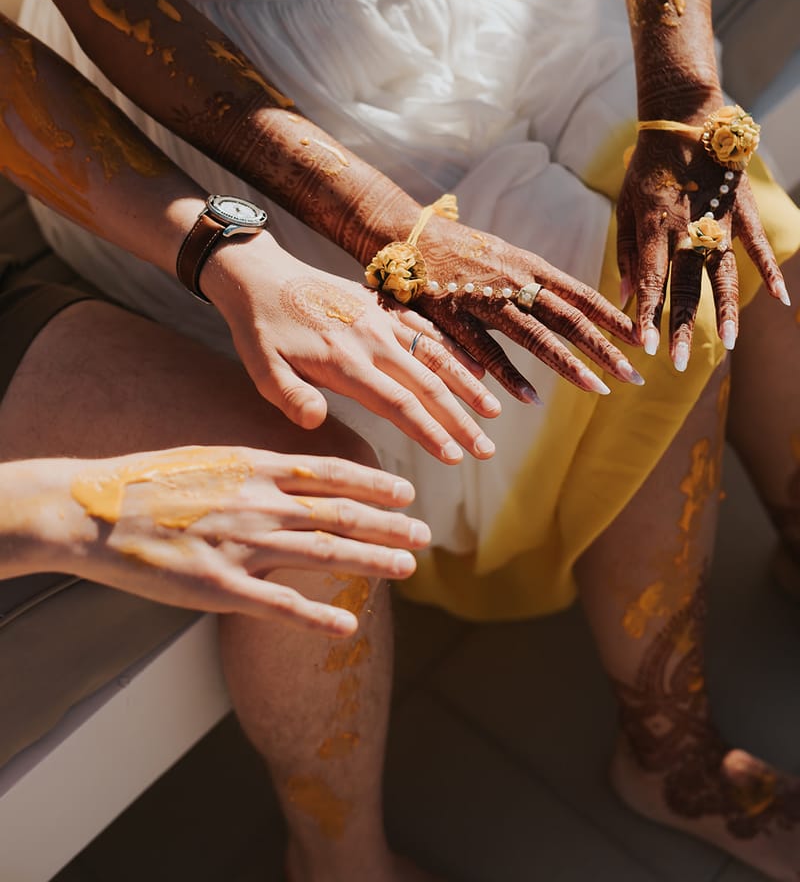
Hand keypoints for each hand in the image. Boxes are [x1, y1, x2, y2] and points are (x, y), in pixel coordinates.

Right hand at [31, 446, 430, 635]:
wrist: (95, 510)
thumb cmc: (148, 483)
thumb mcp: (210, 457)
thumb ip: (254, 469)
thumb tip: (290, 475)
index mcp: (256, 467)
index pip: (331, 474)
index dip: (375, 485)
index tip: (406, 493)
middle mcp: (259, 502)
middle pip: (340, 513)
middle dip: (389, 525)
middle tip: (425, 535)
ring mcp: (242, 544)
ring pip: (324, 552)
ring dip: (372, 561)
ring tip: (408, 569)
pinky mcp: (220, 586)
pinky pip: (279, 605)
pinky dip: (318, 616)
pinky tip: (348, 627)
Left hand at [204, 236, 501, 464]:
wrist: (257, 274)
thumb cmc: (258, 329)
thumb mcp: (260, 368)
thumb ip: (290, 397)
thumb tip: (318, 422)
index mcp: (345, 361)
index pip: (399, 404)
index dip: (431, 432)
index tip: (455, 457)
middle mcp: (371, 339)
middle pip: (428, 384)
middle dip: (461, 420)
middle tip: (487, 451)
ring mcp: (380, 319)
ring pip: (435, 354)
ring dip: (467, 385)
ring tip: (495, 412)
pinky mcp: (379, 305)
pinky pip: (424, 328)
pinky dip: (452, 348)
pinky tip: (475, 366)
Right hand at [408, 218, 641, 401]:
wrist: (407, 233)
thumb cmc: (459, 249)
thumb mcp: (505, 259)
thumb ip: (534, 284)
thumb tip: (570, 310)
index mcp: (530, 267)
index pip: (582, 295)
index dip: (615, 317)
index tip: (644, 338)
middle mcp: (515, 282)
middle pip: (569, 318)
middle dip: (605, 348)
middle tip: (636, 375)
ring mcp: (485, 299)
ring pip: (535, 335)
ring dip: (569, 364)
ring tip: (598, 389)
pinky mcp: (454, 316)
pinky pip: (486, 350)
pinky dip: (509, 376)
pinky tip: (531, 399)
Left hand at [617, 118, 787, 367]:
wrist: (684, 119)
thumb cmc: (647, 166)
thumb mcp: (625, 205)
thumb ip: (625, 251)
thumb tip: (622, 295)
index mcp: (653, 227)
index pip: (649, 280)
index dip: (647, 315)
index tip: (645, 348)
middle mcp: (686, 228)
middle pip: (685, 286)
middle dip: (682, 326)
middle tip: (679, 363)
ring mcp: (718, 220)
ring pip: (723, 273)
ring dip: (726, 310)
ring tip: (730, 343)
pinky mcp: (742, 211)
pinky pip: (757, 246)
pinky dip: (770, 271)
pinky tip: (780, 299)